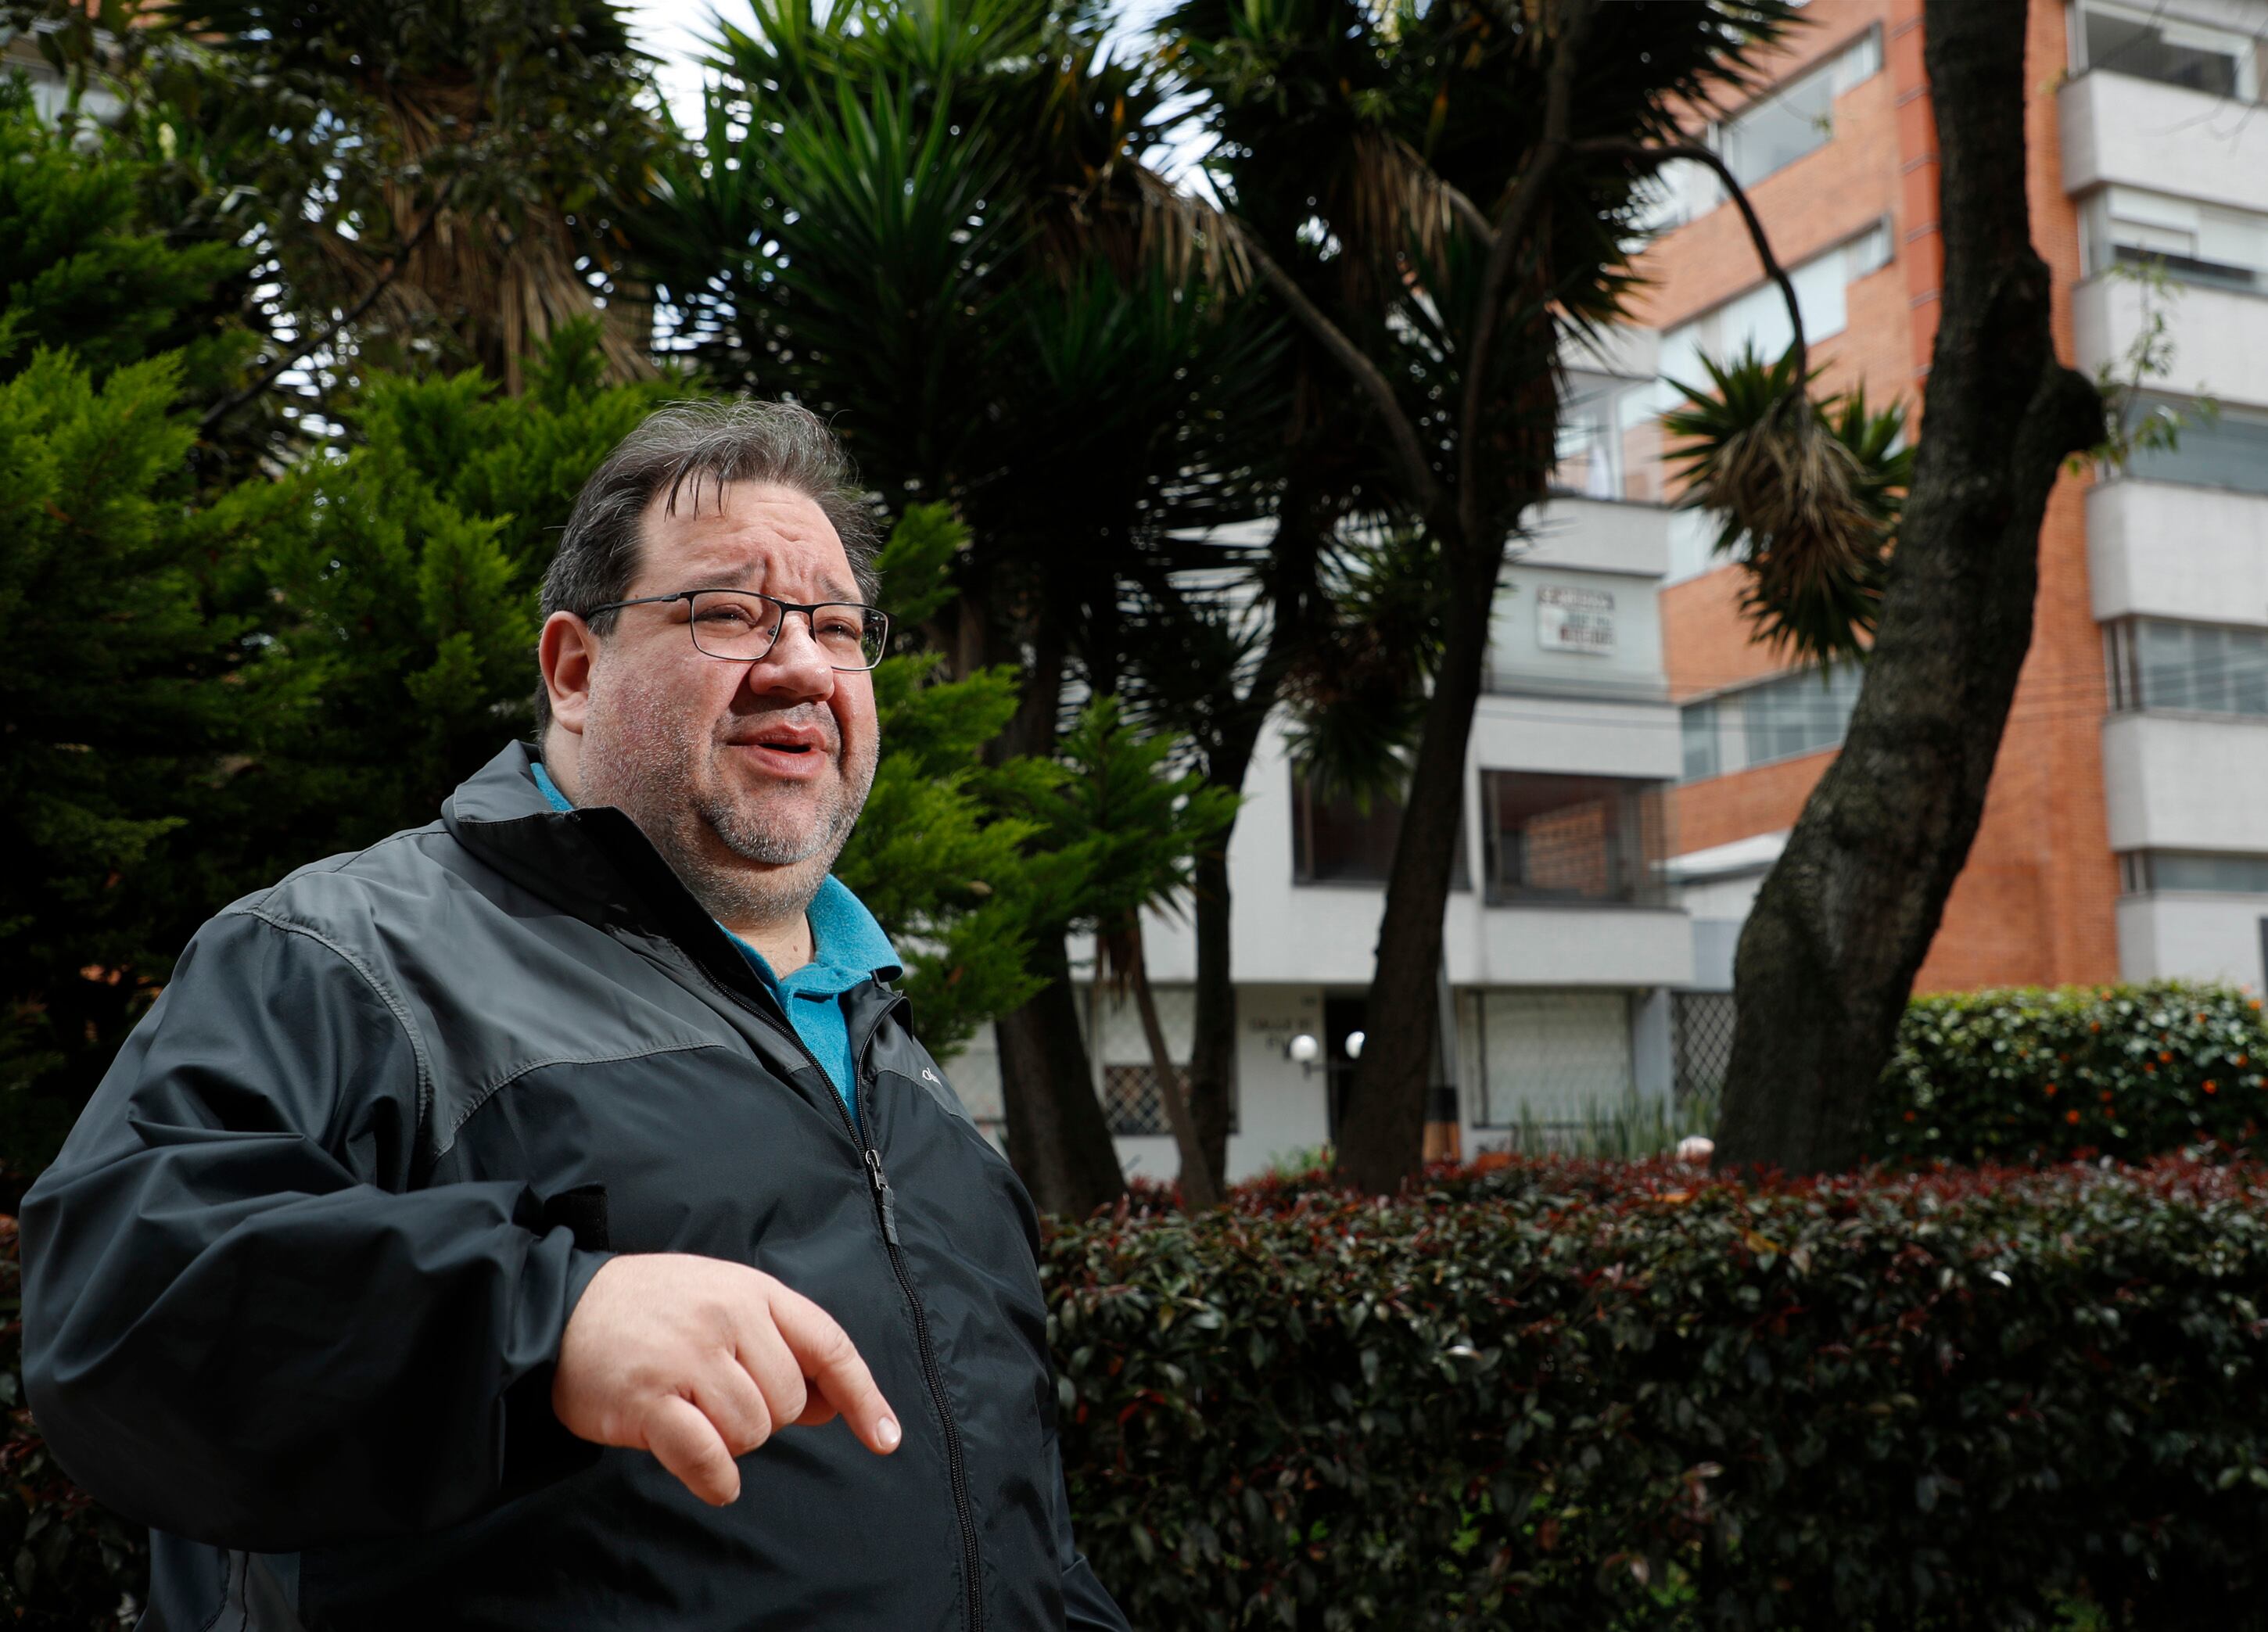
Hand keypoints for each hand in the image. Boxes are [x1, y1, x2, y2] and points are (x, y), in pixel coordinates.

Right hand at [552, 1253, 900, 1504]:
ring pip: (752, 1433)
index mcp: (754, 1291)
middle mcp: (727, 1318)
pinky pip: (709, 1458)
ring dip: (730, 1441)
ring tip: (690, 1411)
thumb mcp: (725, 1303)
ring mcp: (687, 1357)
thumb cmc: (653, 1310)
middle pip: (789, 1403)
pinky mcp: (649, 1399)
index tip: (886, 1439)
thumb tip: (836, 1406)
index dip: (865, 1396)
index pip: (828, 1344)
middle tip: (716, 1396)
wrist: (560, 1309)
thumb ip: (781, 1347)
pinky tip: (708, 1474)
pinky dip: (715, 1477)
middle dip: (764, 1417)